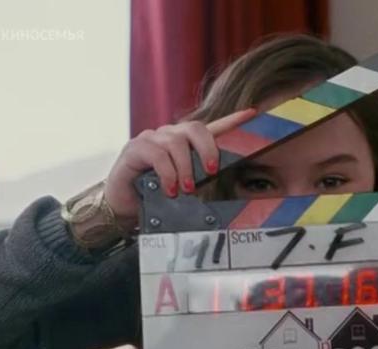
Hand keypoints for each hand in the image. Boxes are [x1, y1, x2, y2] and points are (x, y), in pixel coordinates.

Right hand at [103, 108, 256, 230]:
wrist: (123, 205)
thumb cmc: (156, 195)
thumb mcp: (184, 187)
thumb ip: (201, 179)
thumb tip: (225, 185)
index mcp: (185, 143)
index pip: (212, 127)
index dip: (233, 120)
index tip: (253, 114)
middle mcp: (169, 135)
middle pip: (195, 128)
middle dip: (208, 149)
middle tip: (212, 171)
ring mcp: (151, 139)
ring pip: (176, 142)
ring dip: (185, 168)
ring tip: (186, 189)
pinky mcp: (134, 148)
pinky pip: (156, 154)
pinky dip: (167, 173)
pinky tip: (169, 189)